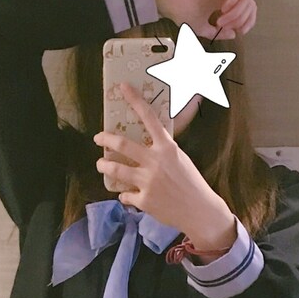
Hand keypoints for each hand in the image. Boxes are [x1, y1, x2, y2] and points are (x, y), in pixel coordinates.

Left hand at [93, 82, 235, 245]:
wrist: (199, 210)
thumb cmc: (191, 183)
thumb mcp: (180, 159)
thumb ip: (162, 151)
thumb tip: (147, 145)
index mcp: (167, 148)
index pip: (149, 118)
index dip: (135, 100)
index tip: (123, 87)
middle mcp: (155, 162)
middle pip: (122, 145)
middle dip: (105, 139)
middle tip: (98, 138)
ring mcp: (148, 181)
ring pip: (116, 169)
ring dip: (104, 166)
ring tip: (101, 164)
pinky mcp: (144, 200)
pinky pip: (125, 195)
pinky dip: (125, 195)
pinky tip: (126, 195)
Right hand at [154, 0, 257, 41]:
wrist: (169, 0)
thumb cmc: (183, 11)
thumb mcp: (203, 27)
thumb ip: (219, 33)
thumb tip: (234, 34)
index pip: (247, 10)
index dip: (247, 22)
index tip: (239, 32)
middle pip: (249, 4)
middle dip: (240, 19)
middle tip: (226, 27)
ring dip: (236, 12)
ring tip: (221, 20)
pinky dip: (234, 0)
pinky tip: (223, 8)